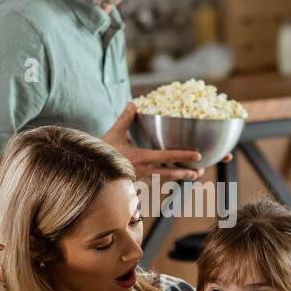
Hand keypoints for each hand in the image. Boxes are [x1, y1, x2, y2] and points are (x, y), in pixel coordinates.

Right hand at [103, 102, 230, 182]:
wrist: (89, 173)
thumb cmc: (102, 153)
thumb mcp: (113, 134)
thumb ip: (125, 118)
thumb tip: (133, 103)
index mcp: (142, 158)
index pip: (168, 157)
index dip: (184, 156)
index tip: (199, 155)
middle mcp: (144, 172)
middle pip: (171, 174)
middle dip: (187, 173)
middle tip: (200, 171)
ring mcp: (141, 181)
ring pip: (165, 180)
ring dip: (179, 178)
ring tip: (192, 176)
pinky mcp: (136, 186)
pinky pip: (154, 184)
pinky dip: (165, 181)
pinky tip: (170, 179)